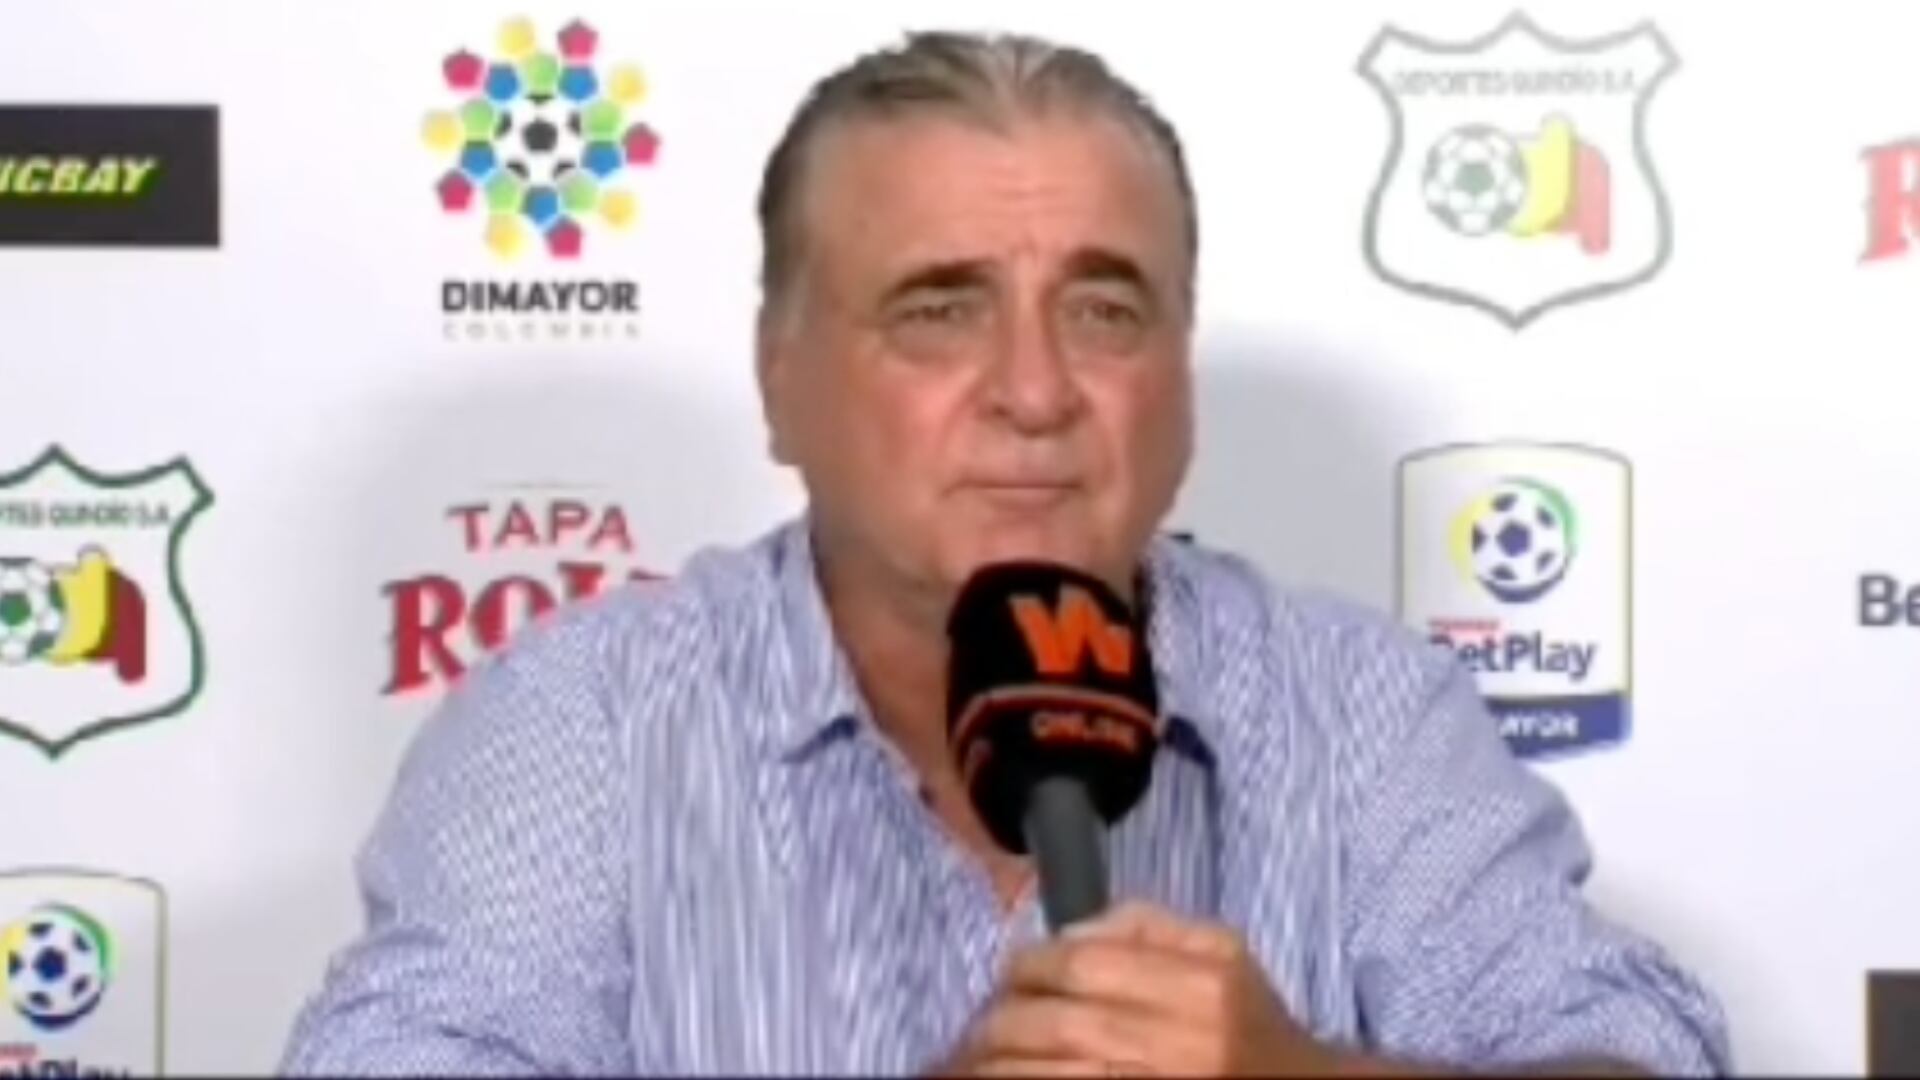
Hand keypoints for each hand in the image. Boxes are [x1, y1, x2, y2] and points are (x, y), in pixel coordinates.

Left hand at [931, 900, 1345, 1076]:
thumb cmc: (1249, 1024)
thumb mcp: (1223, 954)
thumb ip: (1147, 926)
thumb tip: (1066, 932)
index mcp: (1204, 988)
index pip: (1083, 964)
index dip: (1030, 964)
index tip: (1014, 971)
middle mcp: (1184, 1045)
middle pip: (1057, 1023)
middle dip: (1003, 1018)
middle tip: (986, 1021)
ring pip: (1048, 1075)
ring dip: (997, 1064)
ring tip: (979, 1058)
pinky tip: (1002, 1077)